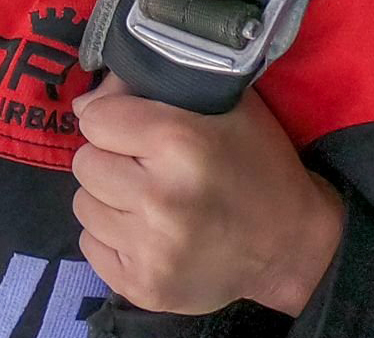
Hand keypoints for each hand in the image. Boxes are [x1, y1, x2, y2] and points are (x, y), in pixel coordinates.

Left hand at [71, 78, 343, 314]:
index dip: (114, 120)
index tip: (137, 131)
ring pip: (83, 205)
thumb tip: (84, 101)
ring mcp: (151, 248)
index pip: (94, 119)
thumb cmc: (256, 164)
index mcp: (180, 143)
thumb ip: (153, 86)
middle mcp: (161, 197)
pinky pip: (90, 246)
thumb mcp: (223, 106)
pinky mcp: (144, 287)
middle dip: (110, 159)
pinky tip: (146, 232)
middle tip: (144, 168)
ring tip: (147, 200)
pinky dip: (111, 237)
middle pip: (84, 163)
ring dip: (109, 199)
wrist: (290, 245)